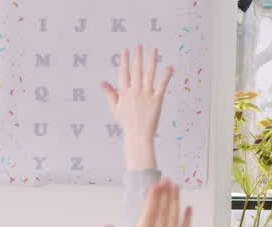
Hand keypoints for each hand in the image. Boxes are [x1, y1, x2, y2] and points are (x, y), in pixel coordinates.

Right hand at [101, 46, 172, 169]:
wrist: (138, 135)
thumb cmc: (126, 122)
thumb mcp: (115, 108)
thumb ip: (110, 93)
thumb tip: (103, 82)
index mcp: (125, 93)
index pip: (124, 73)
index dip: (125, 61)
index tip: (125, 50)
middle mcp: (135, 92)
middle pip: (137, 71)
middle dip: (137, 57)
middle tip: (138, 45)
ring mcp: (147, 95)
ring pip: (149, 74)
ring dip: (152, 61)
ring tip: (154, 50)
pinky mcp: (157, 100)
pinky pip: (162, 85)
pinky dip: (166, 76)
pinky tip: (169, 66)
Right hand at [105, 180, 191, 226]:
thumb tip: (108, 226)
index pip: (149, 214)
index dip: (153, 197)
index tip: (155, 185)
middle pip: (164, 211)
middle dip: (165, 194)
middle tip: (167, 179)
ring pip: (175, 218)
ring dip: (176, 201)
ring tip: (176, 187)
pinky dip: (187, 219)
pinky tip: (188, 208)